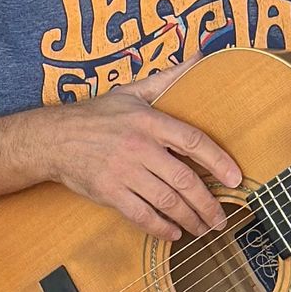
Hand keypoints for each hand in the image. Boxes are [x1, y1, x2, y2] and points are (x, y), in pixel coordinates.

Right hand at [44, 70, 243, 239]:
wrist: (53, 138)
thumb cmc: (97, 115)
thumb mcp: (132, 91)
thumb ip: (168, 78)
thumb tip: (200, 57)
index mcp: (149, 121)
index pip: (193, 141)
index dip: (219, 161)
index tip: (236, 178)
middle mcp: (139, 147)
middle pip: (184, 180)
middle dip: (208, 203)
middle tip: (222, 219)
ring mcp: (123, 171)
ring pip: (166, 201)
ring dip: (190, 219)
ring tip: (204, 229)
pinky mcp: (109, 191)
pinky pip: (141, 215)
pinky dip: (160, 228)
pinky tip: (173, 234)